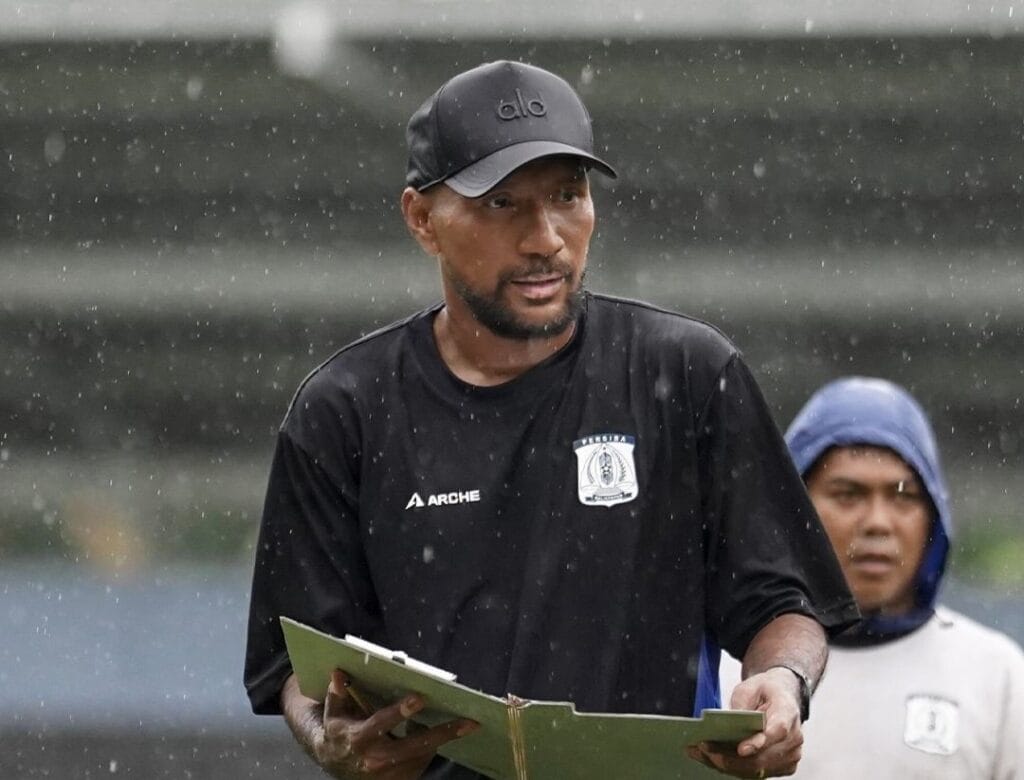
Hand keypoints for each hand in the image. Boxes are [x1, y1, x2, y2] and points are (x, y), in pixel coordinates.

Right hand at [316, 669, 478, 778]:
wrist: (336, 767)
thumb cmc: (339, 733)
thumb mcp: (333, 713)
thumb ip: (338, 693)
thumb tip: (339, 673)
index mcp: (360, 738)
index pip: (382, 723)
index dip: (400, 711)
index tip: (419, 699)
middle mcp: (376, 759)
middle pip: (415, 745)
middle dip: (443, 733)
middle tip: (469, 723)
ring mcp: (389, 774)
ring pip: (423, 754)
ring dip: (439, 737)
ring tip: (457, 724)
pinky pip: (422, 762)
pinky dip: (429, 747)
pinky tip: (430, 734)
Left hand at [686, 667, 802, 777]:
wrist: (781, 696)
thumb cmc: (765, 690)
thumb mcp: (750, 687)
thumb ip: (742, 704)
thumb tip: (729, 724)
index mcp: (788, 712)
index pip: (778, 731)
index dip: (759, 743)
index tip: (740, 749)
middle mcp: (794, 739)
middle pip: (763, 757)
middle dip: (731, 757)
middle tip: (704, 748)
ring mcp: (790, 756)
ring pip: (756, 769)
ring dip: (726, 765)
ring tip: (700, 754)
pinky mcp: (781, 767)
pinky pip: (755, 773)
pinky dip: (732, 768)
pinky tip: (712, 758)